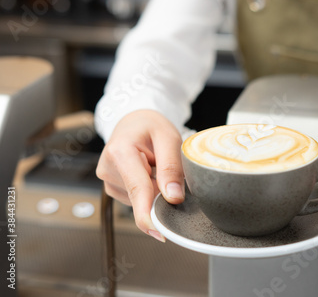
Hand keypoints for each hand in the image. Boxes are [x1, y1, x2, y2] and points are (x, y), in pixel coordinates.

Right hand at [96, 110, 184, 241]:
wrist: (134, 122)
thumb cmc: (150, 127)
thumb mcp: (168, 138)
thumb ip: (171, 167)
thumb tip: (174, 198)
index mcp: (120, 152)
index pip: (137, 189)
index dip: (149, 214)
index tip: (159, 232)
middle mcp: (108, 169)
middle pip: (141, 197)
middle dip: (160, 194)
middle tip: (170, 172)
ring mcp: (108, 181)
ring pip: (141, 200)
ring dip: (155, 190)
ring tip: (155, 165)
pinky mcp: (114, 188)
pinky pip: (138, 199)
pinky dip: (149, 191)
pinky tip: (148, 173)